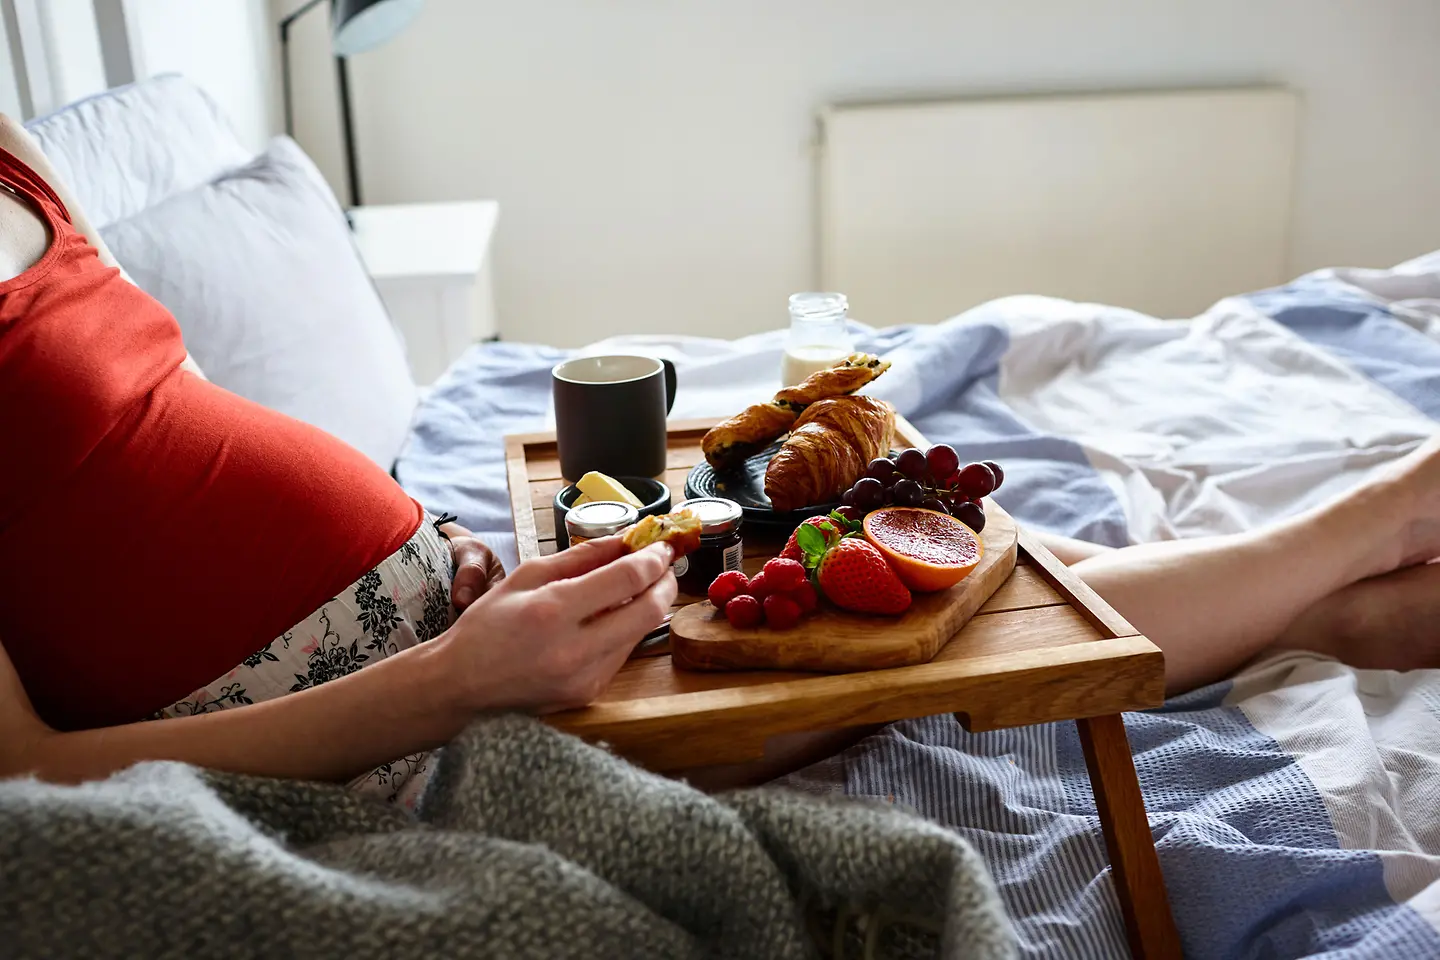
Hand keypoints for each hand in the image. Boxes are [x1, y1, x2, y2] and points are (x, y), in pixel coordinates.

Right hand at [436, 536, 676, 713]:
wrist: (460, 686)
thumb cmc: (487, 626)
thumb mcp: (526, 576)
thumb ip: (580, 556)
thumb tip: (624, 539)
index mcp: (553, 611)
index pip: (626, 580)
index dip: (653, 558)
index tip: (662, 544)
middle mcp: (574, 649)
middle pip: (650, 611)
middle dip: (665, 583)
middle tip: (664, 565)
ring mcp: (584, 678)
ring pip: (640, 634)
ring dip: (649, 605)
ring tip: (639, 585)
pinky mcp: (588, 695)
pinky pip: (622, 654)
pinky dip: (626, 630)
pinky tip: (613, 617)